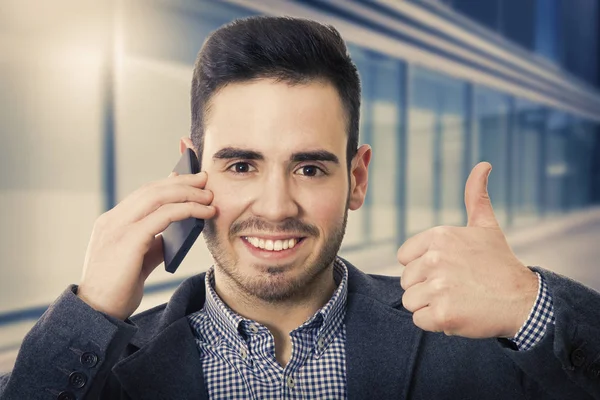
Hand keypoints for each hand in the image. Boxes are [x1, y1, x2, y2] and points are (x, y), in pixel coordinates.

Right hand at [77, 172, 215, 319]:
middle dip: (181, 182)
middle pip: (151, 190)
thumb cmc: (117, 289)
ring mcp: (118, 228)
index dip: (167, 184)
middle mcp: (112, 221)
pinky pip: (163, 216)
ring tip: (209, 196)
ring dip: (187, 193)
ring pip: (158, 197)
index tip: (187, 179)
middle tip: (204, 179)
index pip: (142, 194)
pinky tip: (203, 212)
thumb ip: (152, 244)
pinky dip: (187, 210)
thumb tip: (176, 232)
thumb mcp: (137, 260)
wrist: (98, 313)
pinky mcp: (129, 240)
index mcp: (111, 223)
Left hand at [397, 162, 538, 338]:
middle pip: (406, 281)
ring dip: (430, 306)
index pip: (403, 258)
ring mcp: (439, 287)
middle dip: (426, 288)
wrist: (523, 300)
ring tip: (457, 299)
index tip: (447, 270)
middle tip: (456, 287)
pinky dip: (435, 323)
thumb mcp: (486, 226)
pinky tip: (457, 314)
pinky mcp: (443, 314)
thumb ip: (476, 196)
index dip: (421, 268)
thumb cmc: (500, 264)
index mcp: (438, 236)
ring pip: (411, 301)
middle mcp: (435, 259)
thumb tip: (483, 165)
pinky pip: (420, 320)